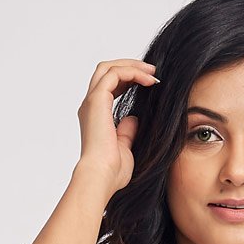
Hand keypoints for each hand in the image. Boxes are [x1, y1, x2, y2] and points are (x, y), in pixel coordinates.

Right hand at [76, 59, 158, 197]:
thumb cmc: (112, 172)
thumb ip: (127, 132)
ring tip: (152, 72)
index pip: (109, 87)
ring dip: (132, 66)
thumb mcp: (124, 148)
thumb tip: (134, 119)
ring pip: (108, 68)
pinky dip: (132, 72)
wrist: (101, 177)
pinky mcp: (96, 100)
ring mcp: (92, 102)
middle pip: (106, 71)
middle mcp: (90, 106)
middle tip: (152, 71)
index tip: (149, 83)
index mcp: (95, 116)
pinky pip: (114, 74)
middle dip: (130, 67)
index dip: (128, 80)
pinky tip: (149, 80)